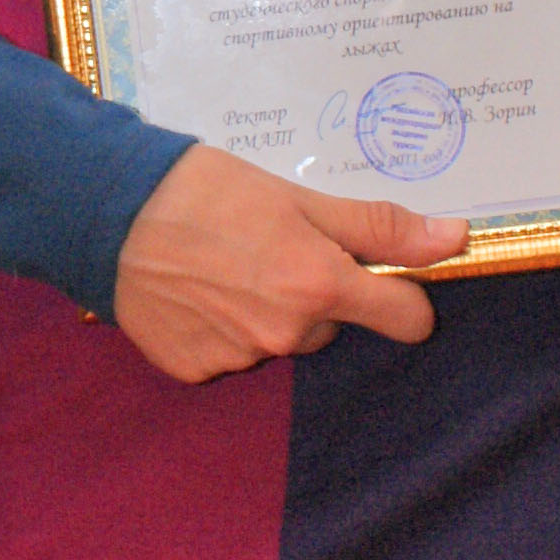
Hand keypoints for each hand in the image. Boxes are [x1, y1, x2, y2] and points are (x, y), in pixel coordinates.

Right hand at [114, 142, 467, 384]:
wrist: (106, 210)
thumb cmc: (203, 190)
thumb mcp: (297, 195)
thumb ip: (377, 226)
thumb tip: (454, 238)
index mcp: (318, 287)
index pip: (404, 319)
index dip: (399, 295)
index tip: (376, 275)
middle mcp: (285, 333)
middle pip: (329, 324)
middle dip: (312, 293)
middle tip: (267, 246)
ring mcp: (238, 358)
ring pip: (278, 338)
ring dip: (263, 310)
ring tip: (221, 263)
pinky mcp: (195, 369)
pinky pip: (229, 352)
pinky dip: (219, 327)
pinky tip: (192, 290)